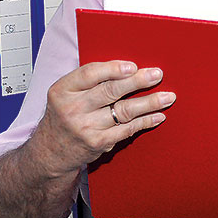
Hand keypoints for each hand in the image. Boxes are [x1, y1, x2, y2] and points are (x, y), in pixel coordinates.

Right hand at [33, 60, 174, 177]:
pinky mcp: (98, 143)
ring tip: (167, 96)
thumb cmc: (64, 115)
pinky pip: (127, 129)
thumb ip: (89, 81)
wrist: (50, 151)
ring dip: (149, 103)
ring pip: (124, 111)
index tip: (132, 66)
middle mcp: (72, 109)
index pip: (89, 74)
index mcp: (62, 90)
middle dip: (137, 81)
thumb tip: (128, 68)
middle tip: (157, 75)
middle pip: (110, 91)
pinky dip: (145, 121)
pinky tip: (158, 115)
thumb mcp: (66, 94)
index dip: (112, 69)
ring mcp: (86, 127)